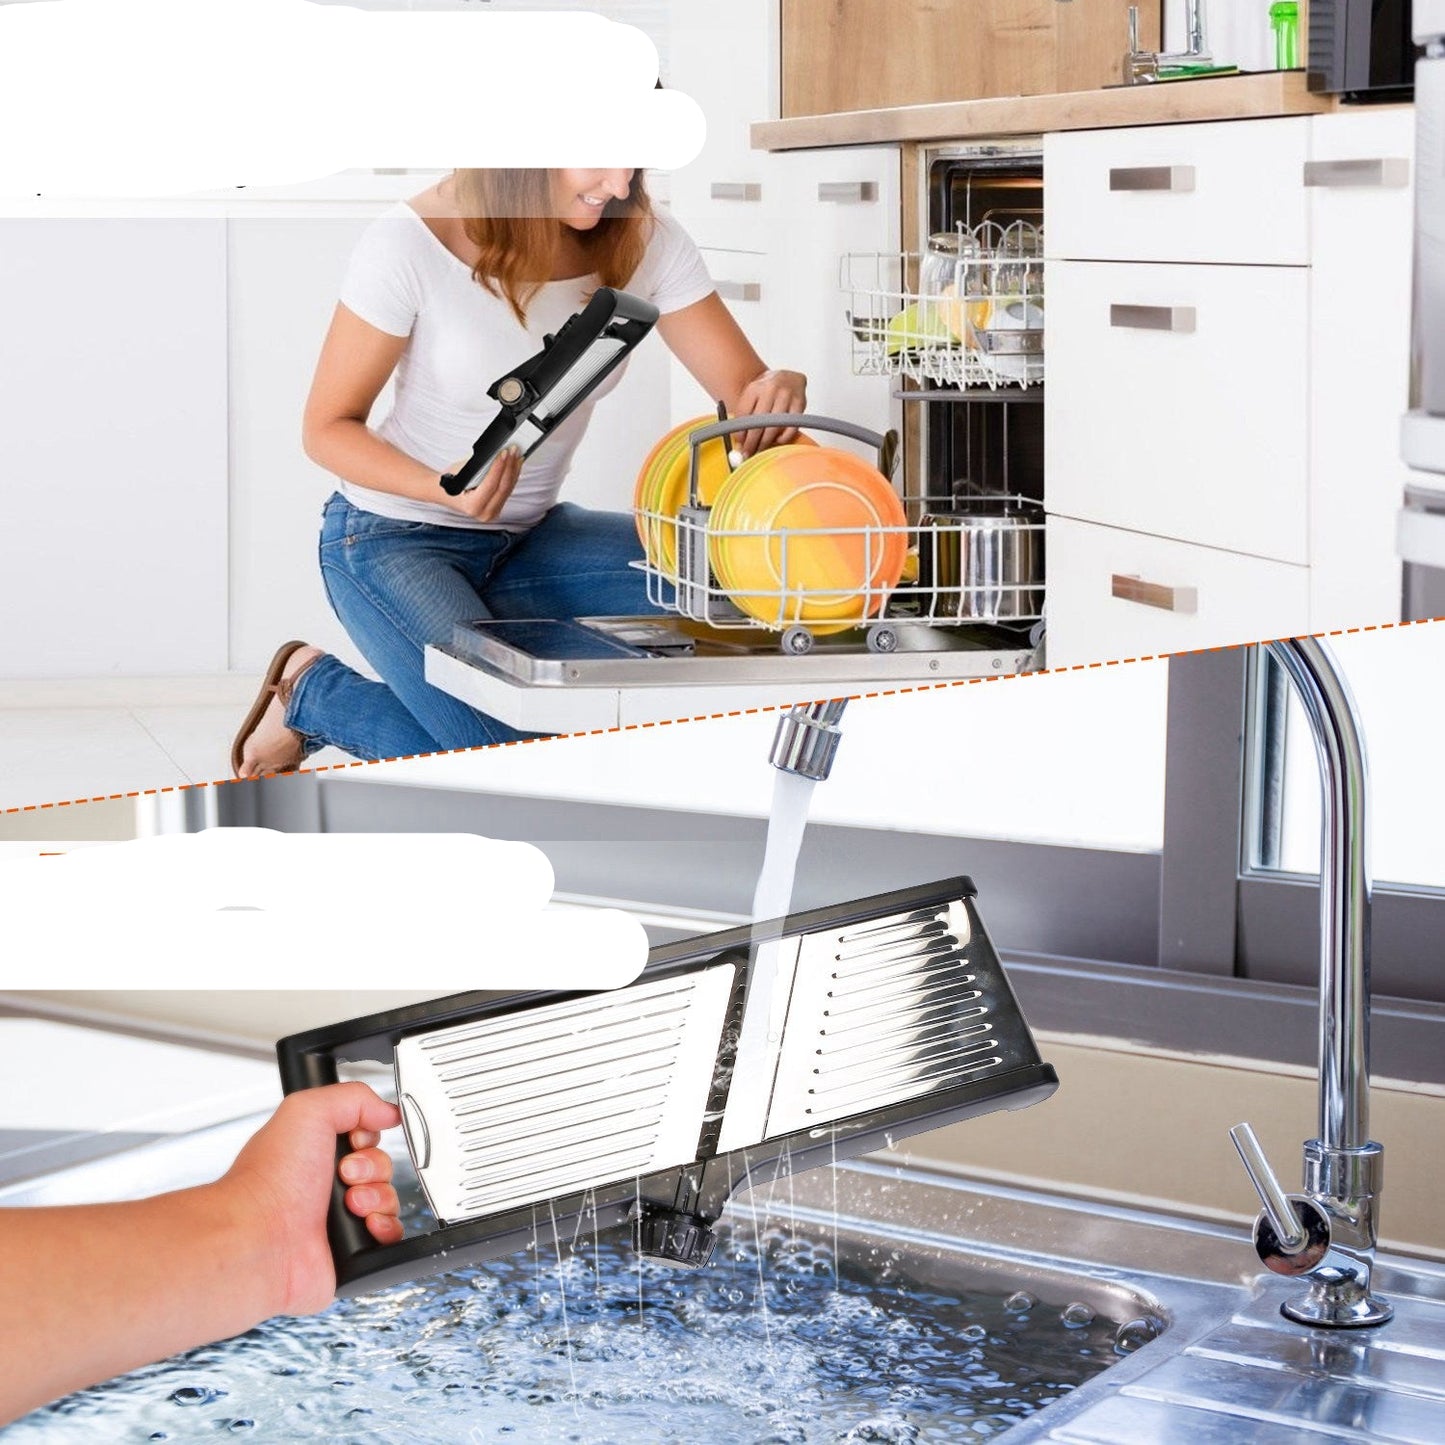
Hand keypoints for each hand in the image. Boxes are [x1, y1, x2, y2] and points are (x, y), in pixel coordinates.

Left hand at [216, 1082, 403, 1316]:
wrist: (259, 1242)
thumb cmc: (267, 1183)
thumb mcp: (308, 1110)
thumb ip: (354, 1098)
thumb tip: (387, 1111)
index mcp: (313, 1154)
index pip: (365, 1137)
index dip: (367, 1136)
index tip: (355, 1140)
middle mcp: (325, 1188)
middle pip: (381, 1167)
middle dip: (373, 1168)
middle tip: (345, 1175)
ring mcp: (339, 1221)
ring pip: (389, 1200)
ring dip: (378, 1197)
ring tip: (350, 1205)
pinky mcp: (351, 1253)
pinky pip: (391, 1236)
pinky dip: (385, 1228)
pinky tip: (363, 1225)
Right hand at [442, 444, 522, 521]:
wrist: (443, 492)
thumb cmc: (449, 481)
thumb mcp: (461, 471)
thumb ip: (479, 466)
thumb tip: (497, 454)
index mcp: (472, 506)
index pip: (491, 485)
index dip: (499, 467)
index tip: (504, 452)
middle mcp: (484, 513)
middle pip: (503, 488)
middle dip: (509, 466)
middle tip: (513, 450)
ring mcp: (492, 513)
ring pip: (508, 489)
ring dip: (514, 469)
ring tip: (516, 454)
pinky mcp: (497, 508)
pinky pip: (507, 490)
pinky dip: (512, 476)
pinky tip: (515, 464)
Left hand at [732, 368, 807, 458]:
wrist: (785, 376)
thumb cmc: (766, 391)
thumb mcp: (751, 398)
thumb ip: (744, 418)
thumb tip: (740, 443)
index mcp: (755, 388)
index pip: (744, 414)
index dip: (740, 433)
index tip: (739, 445)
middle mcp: (771, 389)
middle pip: (759, 422)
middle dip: (752, 442)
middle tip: (748, 453)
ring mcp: (787, 395)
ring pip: (775, 426)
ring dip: (766, 442)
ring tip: (760, 449)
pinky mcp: (800, 403)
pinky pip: (791, 427)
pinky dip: (783, 437)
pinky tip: (777, 440)